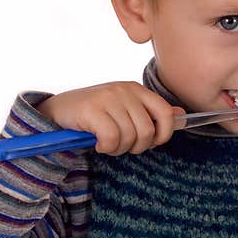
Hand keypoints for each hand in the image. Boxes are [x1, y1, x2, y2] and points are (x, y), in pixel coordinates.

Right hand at [35, 81, 184, 155]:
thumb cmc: (94, 114)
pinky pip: (111, 139)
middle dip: (136, 146)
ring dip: (118, 149)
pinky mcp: (91, 109)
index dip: (164, 134)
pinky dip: (106, 147)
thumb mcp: (124, 109)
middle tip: (121, 146)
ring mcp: (108, 98)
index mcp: (136, 89)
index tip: (153, 143)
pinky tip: (97, 144)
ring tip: (107, 144)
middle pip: (147, 131)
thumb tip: (180, 115)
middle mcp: (124, 90)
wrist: (57, 111)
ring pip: (129, 137)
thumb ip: (151, 112)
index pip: (164, 113)